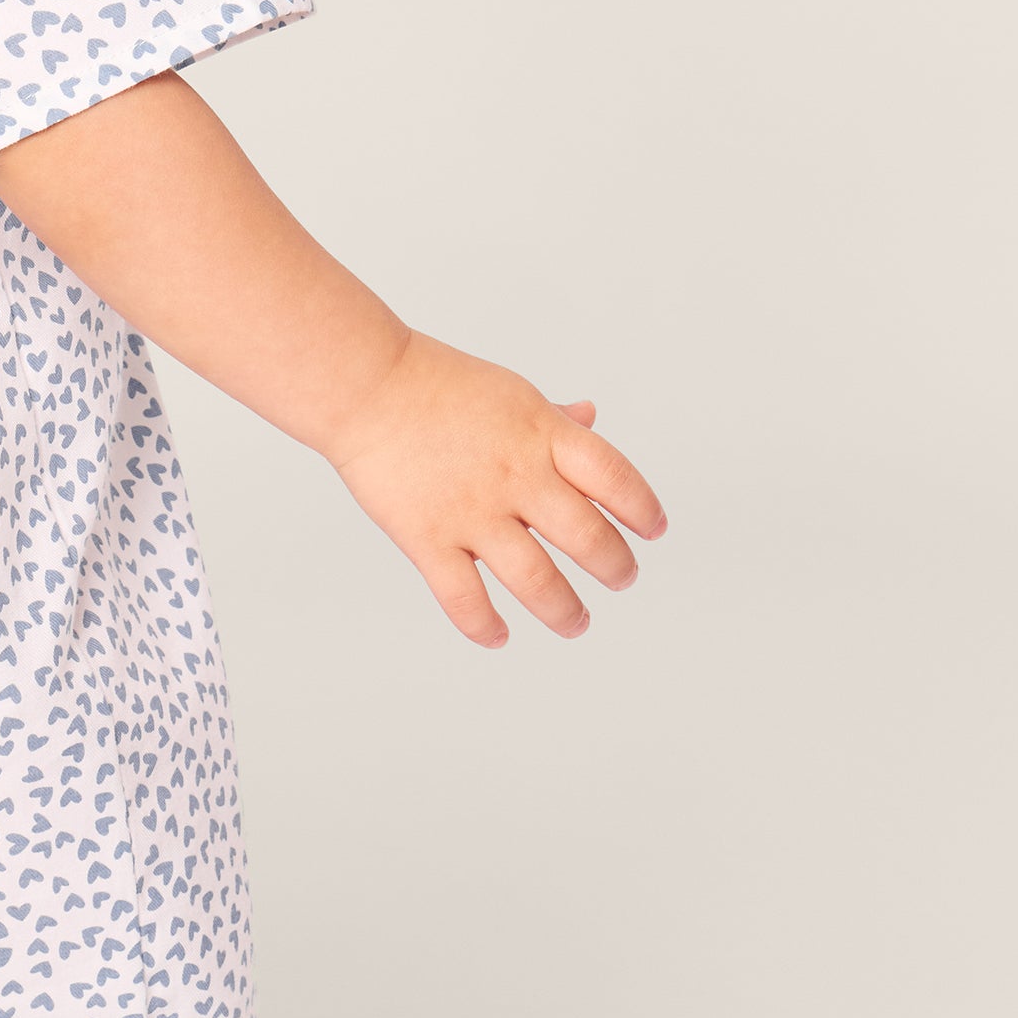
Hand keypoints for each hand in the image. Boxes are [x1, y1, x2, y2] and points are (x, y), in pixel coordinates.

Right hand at [320, 331, 665, 647]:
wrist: (364, 384)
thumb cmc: (435, 383)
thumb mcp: (509, 391)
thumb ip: (552, 416)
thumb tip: (590, 417)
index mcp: (540, 433)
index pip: (615, 478)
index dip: (643, 509)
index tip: (652, 530)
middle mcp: (516, 476)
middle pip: (588, 538)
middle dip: (615, 567)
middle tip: (620, 577)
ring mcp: (472, 511)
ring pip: (538, 582)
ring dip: (566, 611)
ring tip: (576, 622)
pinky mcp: (427, 538)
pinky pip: (465, 599)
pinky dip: (486, 626)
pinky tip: (500, 635)